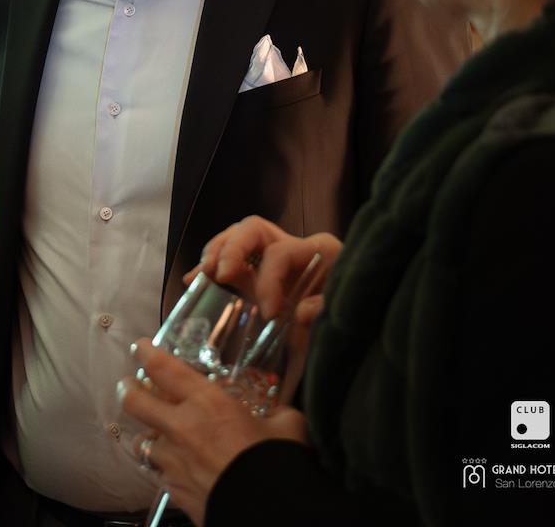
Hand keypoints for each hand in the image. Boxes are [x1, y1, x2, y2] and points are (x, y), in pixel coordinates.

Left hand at [119, 340, 310, 525]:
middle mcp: (182, 428)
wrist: (269, 512)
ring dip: (148, 435)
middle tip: (130, 385)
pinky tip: (173, 467)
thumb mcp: (287, 425)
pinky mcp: (174, 490)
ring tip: (156, 434)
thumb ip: (275, 412)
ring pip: (142, 441)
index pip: (164, 369)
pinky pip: (157, 472)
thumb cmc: (278, 465)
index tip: (140, 347)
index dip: (146, 353)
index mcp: (209, 403)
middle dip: (128, 389)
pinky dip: (162, 467)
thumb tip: (279, 412)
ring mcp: (174, 461)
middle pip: (134, 401)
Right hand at [193, 216, 341, 319]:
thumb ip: (326, 312)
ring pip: (238, 237)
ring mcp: (274, 255)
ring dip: (216, 253)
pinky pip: (232, 258)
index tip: (268, 313)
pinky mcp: (260, 272)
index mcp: (320, 250)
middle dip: (232, 250)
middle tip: (220, 276)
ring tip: (202, 275)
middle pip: (253, 229)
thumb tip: (301, 311)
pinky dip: (212, 266)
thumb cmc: (354, 318)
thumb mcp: (345, 317)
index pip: (281, 253)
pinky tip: (195, 281)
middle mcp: (295, 245)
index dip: (270, 280)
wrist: (359, 326)